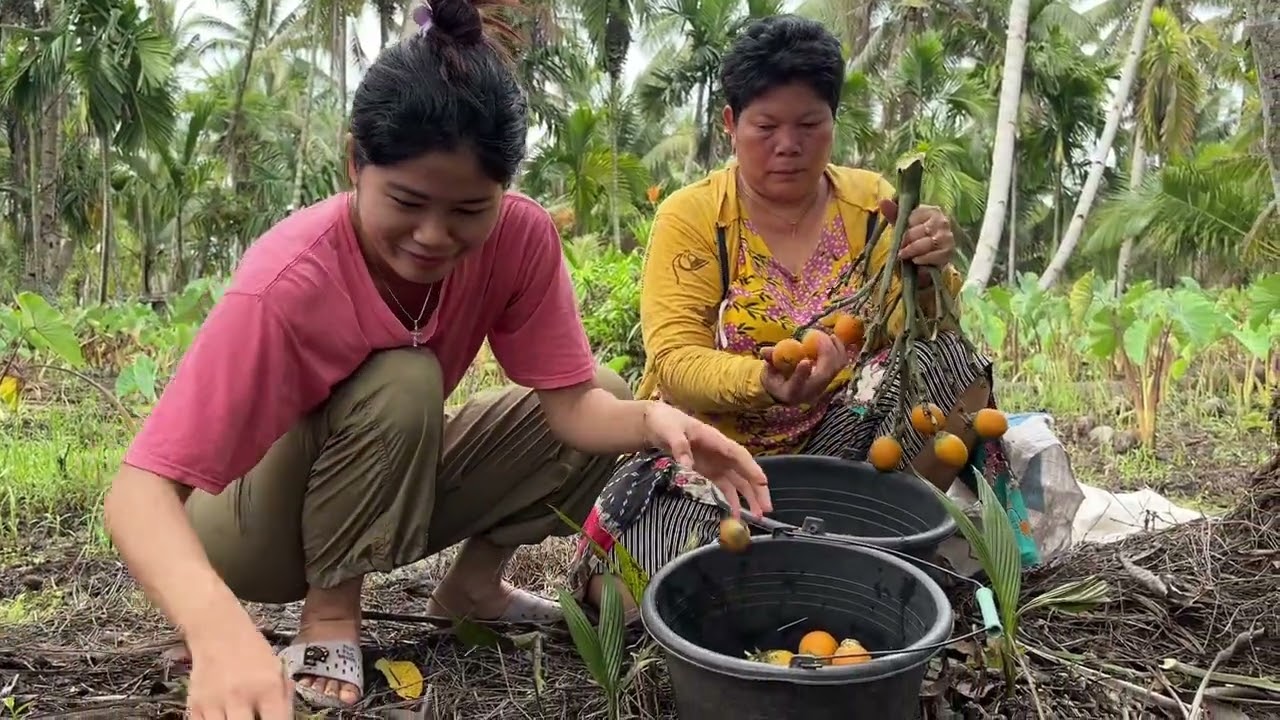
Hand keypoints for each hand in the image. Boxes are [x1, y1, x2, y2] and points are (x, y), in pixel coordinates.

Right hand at [187, 619, 293, 719]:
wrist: (218, 632)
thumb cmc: (253, 652)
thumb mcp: (277, 670)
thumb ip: (283, 699)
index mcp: (268, 688)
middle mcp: (240, 697)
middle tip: (254, 719)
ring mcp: (214, 703)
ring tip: (240, 716)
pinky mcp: (194, 706)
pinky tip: (223, 716)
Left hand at [641, 401, 772, 517]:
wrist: (656, 424)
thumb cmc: (667, 423)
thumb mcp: (671, 432)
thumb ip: (680, 447)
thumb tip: (687, 466)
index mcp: (717, 440)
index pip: (740, 455)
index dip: (752, 469)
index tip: (762, 483)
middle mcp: (722, 454)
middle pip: (745, 472)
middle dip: (757, 490)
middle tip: (765, 509)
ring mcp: (717, 464)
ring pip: (738, 482)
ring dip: (748, 499)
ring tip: (755, 518)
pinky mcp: (709, 473)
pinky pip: (725, 488)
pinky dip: (731, 501)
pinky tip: (734, 515)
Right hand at [760, 330, 847, 404]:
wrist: (786, 390)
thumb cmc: (776, 379)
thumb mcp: (768, 370)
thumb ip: (769, 360)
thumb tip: (765, 351)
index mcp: (791, 393)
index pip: (797, 386)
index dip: (802, 374)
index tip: (805, 361)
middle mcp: (810, 393)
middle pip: (823, 376)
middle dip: (824, 354)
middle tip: (819, 336)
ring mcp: (822, 387)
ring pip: (834, 369)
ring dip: (834, 351)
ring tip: (829, 336)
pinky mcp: (830, 379)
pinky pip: (839, 365)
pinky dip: (839, 351)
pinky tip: (834, 339)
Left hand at [879, 198, 953, 267]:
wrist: (934, 255)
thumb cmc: (917, 236)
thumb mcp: (904, 224)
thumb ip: (894, 213)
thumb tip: (883, 201)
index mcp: (931, 211)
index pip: (911, 219)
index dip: (903, 229)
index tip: (901, 236)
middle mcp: (941, 221)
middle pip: (916, 232)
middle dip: (905, 242)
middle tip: (901, 248)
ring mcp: (946, 237)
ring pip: (923, 244)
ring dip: (911, 251)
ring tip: (905, 255)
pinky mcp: (948, 252)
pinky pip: (931, 256)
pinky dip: (921, 259)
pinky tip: (916, 260)